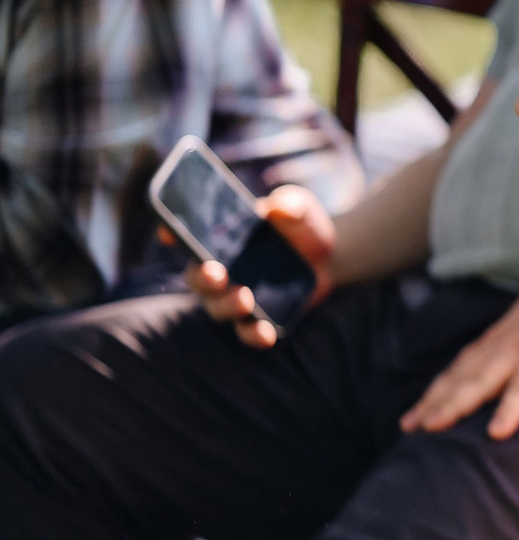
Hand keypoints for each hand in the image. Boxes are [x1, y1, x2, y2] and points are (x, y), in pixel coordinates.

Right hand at [178, 185, 334, 348]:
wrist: (327, 256)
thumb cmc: (302, 226)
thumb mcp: (300, 209)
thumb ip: (290, 204)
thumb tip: (278, 207)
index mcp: (220, 239)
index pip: (187, 237)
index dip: (173, 234)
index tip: (169, 234)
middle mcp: (220, 270)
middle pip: (197, 278)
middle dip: (202, 278)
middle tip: (216, 274)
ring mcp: (236, 295)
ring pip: (218, 307)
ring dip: (227, 305)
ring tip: (244, 298)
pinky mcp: (258, 317)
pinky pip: (248, 331)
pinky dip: (254, 335)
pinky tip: (266, 334)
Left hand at [400, 283, 518, 438]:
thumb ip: (511, 340)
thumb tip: (500, 358)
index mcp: (497, 340)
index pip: (459, 368)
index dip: (436, 390)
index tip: (415, 410)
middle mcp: (498, 348)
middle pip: (459, 378)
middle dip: (432, 403)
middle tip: (407, 426)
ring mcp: (518, 355)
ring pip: (478, 384)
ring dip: (452, 405)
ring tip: (432, 427)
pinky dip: (508, 411)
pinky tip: (496, 432)